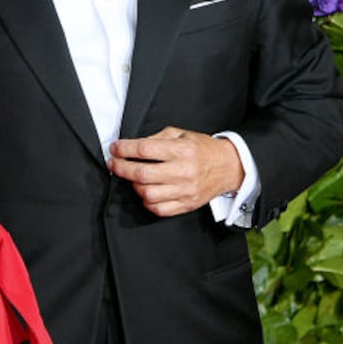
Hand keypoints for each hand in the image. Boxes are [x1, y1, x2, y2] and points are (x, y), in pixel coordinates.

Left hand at [108, 127, 244, 216]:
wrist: (229, 167)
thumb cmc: (204, 150)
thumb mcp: (182, 134)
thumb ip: (158, 138)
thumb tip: (134, 146)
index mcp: (182, 150)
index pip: (145, 149)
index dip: (125, 149)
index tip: (115, 149)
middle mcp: (183, 171)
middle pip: (142, 173)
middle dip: (121, 168)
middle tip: (113, 164)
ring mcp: (185, 190)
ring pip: (148, 194)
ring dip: (134, 186)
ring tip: (133, 178)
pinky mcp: (186, 205)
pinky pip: (159, 209)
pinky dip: (147, 202)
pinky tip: (146, 193)